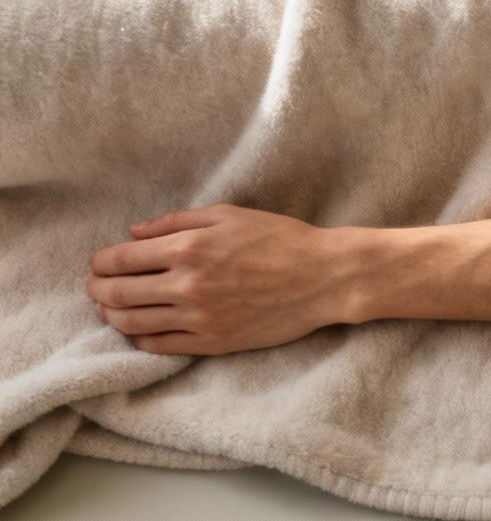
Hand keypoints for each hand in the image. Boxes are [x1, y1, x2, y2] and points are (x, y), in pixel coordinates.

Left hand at [87, 203, 353, 355]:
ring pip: (131, 323)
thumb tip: (134, 233)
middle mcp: (186, 285)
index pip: (120, 259)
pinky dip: (140, 337)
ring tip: (112, 309)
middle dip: (97, 289)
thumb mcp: (230, 215)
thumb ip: (178, 220)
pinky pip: (159, 345)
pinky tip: (142, 328)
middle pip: (116, 294)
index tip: (99, 263)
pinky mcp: (212, 342)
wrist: (323, 277)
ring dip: (111, 316)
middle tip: (97, 287)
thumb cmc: (280, 239)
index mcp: (188, 248)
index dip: (100, 262)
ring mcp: (198, 317)